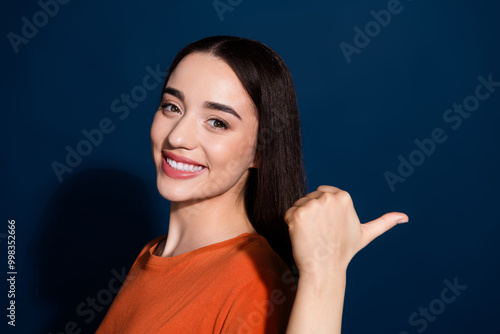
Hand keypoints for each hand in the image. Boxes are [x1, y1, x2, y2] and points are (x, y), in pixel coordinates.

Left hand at [284, 185, 408, 277]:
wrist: (325, 268)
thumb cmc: (344, 251)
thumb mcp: (365, 234)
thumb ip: (384, 222)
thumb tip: (405, 218)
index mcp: (343, 196)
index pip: (322, 193)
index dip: (322, 210)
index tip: (328, 225)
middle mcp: (328, 197)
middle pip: (310, 197)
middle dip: (312, 213)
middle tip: (320, 232)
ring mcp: (312, 205)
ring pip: (299, 204)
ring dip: (301, 219)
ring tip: (312, 234)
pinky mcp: (297, 214)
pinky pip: (289, 213)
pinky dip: (291, 224)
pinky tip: (302, 235)